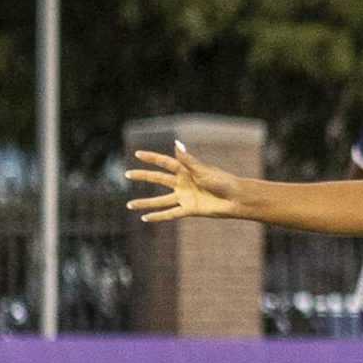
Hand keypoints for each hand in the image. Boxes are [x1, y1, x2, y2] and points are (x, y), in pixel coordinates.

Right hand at [124, 141, 242, 223]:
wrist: (236, 198)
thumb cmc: (222, 181)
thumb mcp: (203, 170)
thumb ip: (187, 160)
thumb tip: (176, 144)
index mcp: (186, 170)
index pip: (164, 162)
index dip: (151, 158)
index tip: (137, 154)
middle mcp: (183, 183)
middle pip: (158, 179)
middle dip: (143, 176)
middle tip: (126, 174)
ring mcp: (185, 196)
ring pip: (160, 200)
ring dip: (145, 203)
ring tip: (129, 205)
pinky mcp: (189, 209)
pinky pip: (170, 213)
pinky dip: (158, 216)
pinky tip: (145, 218)